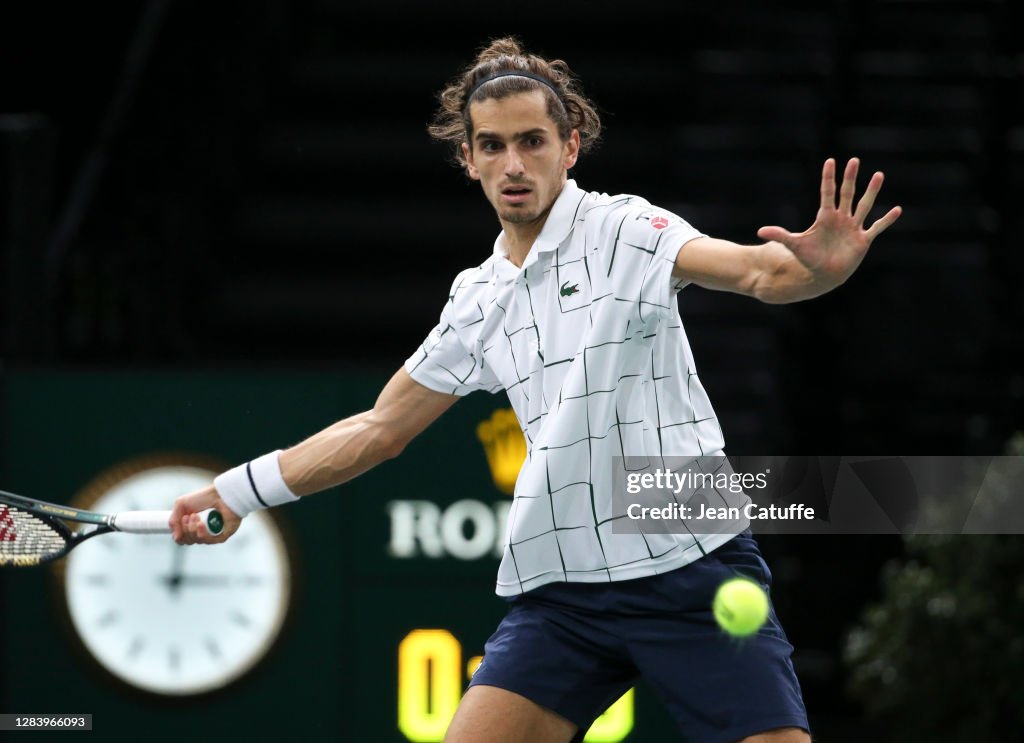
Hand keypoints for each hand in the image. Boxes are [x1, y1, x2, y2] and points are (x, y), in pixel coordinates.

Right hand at [169, 484, 241, 544]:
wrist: (221, 493)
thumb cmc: (203, 497)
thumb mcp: (181, 504)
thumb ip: (173, 521)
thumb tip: (176, 538)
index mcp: (193, 526)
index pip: (183, 539)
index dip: (179, 533)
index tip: (182, 518)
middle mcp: (203, 532)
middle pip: (189, 541)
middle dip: (186, 529)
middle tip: (190, 516)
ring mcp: (213, 535)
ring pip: (198, 541)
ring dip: (193, 529)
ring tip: (196, 516)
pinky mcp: (223, 535)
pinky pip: (210, 541)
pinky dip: (203, 533)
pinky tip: (201, 524)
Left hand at [756, 157, 901, 289]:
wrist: (823, 275)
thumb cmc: (809, 258)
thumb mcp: (794, 245)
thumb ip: (780, 235)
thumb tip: (760, 231)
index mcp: (825, 217)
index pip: (827, 192)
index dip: (828, 178)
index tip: (831, 161)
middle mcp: (841, 218)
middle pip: (847, 194)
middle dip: (850, 178)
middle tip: (854, 160)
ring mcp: (853, 228)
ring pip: (864, 205)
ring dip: (871, 191)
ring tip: (878, 175)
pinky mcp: (862, 241)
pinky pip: (876, 228)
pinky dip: (886, 220)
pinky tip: (897, 210)